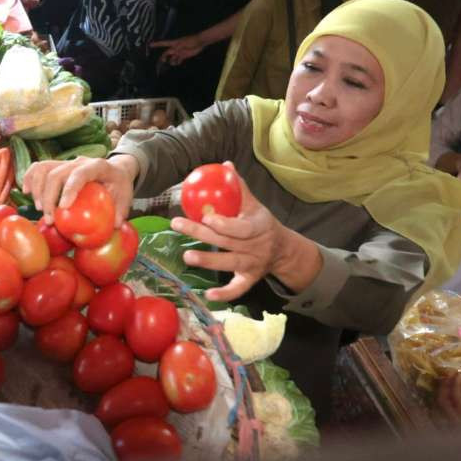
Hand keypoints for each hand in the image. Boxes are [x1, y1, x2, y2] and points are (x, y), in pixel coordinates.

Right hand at [23, 156, 137, 226]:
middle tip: (49, 219)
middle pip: (57, 173)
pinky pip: (38, 167)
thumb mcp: (127, 197)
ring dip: (37, 189)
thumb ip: (122, 211)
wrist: (115, 170)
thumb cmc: (120, 186)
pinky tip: (26, 191)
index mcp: (98, 166)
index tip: (63, 208)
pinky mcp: (57, 166)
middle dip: (49, 197)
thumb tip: (115, 226)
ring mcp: (67, 163)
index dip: (70, 189)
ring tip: (40, 209)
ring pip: (44, 168)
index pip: (80, 174)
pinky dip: (30, 177)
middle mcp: (79, 161)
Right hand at [151, 34, 202, 65]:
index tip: (150, 45)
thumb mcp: (183, 43)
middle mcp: (175, 48)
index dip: (156, 44)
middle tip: (162, 61)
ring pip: (172, 58)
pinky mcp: (184, 55)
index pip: (163, 43)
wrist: (200, 42)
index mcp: (174, 43)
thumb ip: (177, 48)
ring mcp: (179, 52)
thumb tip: (172, 52)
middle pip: (166, 53)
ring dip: (171, 61)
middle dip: (163, 57)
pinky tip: (177, 63)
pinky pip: (178, 60)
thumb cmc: (192, 40)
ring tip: (172, 63)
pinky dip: (177, 62)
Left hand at [170, 165, 318, 302]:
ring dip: (208, 261)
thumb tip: (225, 165)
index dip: (224, 223)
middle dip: (200, 233)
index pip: (240, 227)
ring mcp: (252, 265)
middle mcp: (255, 247)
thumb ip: (239, 187)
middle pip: (226, 242)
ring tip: (187, 257)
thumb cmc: (261, 223)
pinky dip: (225, 295)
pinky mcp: (249, 279)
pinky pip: (238, 289)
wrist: (283, 249)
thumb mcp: (255, 205)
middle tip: (177, 224)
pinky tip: (208, 295)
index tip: (206, 216)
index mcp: (257, 227)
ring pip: (228, 264)